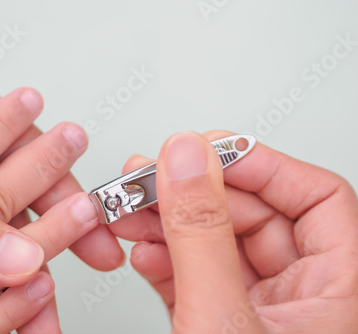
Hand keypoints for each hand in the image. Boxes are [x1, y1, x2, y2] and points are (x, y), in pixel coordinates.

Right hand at [109, 131, 357, 332]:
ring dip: (167, 223)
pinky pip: (194, 275)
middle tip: (152, 179)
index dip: (263, 164)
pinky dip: (163, 260)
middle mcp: (301, 299)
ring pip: (215, 242)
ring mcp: (256, 312)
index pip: (318, 198)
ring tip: (131, 210)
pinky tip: (141, 250)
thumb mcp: (221, 322)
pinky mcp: (217, 325)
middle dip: (194, 193)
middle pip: (253, 214)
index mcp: (336, 294)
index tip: (210, 151)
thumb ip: (202, 237)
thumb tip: (188, 161)